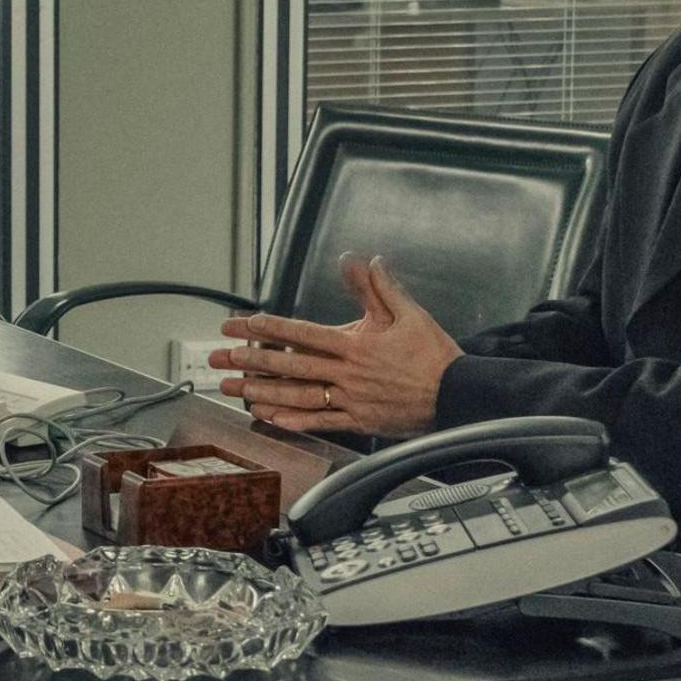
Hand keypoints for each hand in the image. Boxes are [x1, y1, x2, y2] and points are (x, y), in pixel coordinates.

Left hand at [210, 254, 458, 436]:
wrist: (458, 394)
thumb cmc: (434, 355)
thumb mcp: (408, 313)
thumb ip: (379, 287)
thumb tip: (363, 259)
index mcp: (356, 345)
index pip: (303, 334)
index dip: (270, 328)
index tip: (243, 323)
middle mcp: (348, 373)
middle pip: (291, 366)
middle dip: (252, 361)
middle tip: (221, 357)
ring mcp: (351, 400)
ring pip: (298, 395)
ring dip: (262, 392)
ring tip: (233, 389)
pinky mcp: (359, 421)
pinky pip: (320, 421)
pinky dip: (293, 420)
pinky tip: (269, 418)